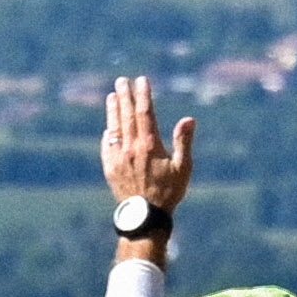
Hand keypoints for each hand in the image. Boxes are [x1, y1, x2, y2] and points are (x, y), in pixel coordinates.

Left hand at [103, 71, 195, 229]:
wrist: (145, 216)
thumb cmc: (169, 192)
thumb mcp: (183, 168)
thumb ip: (184, 141)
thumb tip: (189, 119)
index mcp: (150, 145)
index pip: (145, 113)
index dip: (143, 95)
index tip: (141, 80)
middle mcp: (132, 148)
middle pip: (127, 116)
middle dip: (125, 96)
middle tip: (122, 81)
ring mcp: (118, 158)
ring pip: (115, 128)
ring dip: (113, 111)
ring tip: (112, 96)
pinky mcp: (110, 168)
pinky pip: (107, 147)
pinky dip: (108, 135)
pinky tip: (108, 129)